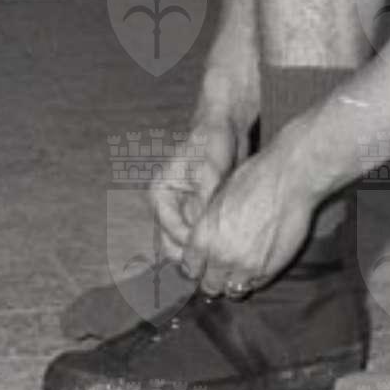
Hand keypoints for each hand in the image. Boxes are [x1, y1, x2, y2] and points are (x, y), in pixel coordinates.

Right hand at [149, 115, 242, 259]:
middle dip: (194, 256)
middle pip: (174, 245)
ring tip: (226, 258)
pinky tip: (230, 247)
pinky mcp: (198, 214)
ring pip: (187, 246)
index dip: (192, 246)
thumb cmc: (212, 142)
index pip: (172, 233)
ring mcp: (182, 212)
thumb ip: (202, 200)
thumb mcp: (208, 169)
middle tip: (219, 264)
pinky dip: (212, 244)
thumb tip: (199, 232)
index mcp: (160, 196)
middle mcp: (167, 208)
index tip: (215, 252)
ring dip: (203, 254)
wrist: (225, 126)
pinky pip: (201, 237)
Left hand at [179, 148, 318, 297]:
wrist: (288, 180)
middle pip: (209, 286)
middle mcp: (221, 257)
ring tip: (238, 270)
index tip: (200, 264)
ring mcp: (246, 268)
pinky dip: (254, 279)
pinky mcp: (270, 271)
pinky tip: (256, 265)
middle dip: (212, 278)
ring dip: (233, 282)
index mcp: (204, 237)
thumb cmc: (253, 179)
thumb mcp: (219, 198)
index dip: (195, 266)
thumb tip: (206, 240)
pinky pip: (256, 285)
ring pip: (232, 291)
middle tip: (219, 270)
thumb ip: (209, 227)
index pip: (189, 268)